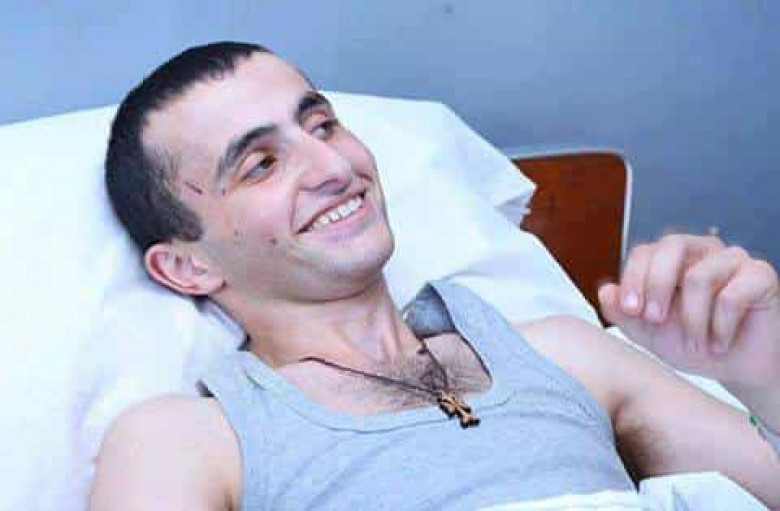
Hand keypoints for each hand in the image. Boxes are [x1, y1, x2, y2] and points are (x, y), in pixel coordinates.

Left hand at [598, 234, 779, 388]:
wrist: (736, 369)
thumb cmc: (693, 344)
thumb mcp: (648, 333)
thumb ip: (623, 312)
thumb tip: (606, 292)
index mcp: (671, 259)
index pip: (645, 251)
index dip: (634, 278)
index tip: (632, 310)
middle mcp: (702, 251)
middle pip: (672, 246)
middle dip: (657, 286)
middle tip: (656, 321)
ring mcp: (733, 260)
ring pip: (699, 277)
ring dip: (692, 321)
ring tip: (696, 344)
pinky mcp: (761, 276)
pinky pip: (733, 295)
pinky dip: (721, 327)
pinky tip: (720, 343)